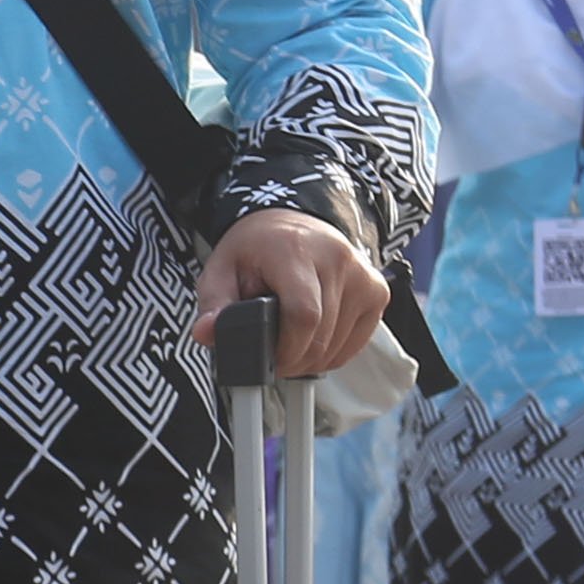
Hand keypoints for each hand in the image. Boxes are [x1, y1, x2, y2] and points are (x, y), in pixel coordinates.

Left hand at [198, 207, 383, 379]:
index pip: (303, 315)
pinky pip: (355, 344)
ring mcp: (362, 275)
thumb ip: (214, 304)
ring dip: (310, 358)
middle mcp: (336, 258)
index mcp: (295, 250)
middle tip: (273, 356)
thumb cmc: (256, 250)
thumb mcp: (222, 269)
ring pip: (337, 347)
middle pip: (320, 337)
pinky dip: (331, 353)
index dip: (286, 349)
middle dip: (293, 360)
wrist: (293, 224)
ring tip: (291, 339)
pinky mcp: (377, 291)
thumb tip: (206, 333)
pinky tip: (313, 337)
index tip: (268, 359)